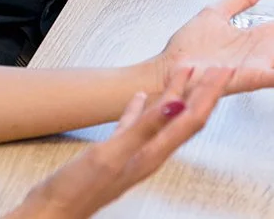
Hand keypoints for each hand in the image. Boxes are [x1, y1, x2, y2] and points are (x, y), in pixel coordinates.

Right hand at [11, 65, 233, 218]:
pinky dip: (140, 109)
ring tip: (184, 74)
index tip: (222, 72)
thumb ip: (143, 128)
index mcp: (151, 154)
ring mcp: (132, 154)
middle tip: (215, 68)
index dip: (208, 94)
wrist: (52, 212)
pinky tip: (138, 98)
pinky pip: (134, 125)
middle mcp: (147, 154)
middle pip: (184, 119)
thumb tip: (175, 106)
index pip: (190, 119)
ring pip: (162, 119)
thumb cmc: (78, 190)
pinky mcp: (114, 154)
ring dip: (175, 95)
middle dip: (201, 92)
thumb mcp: (112, 155)